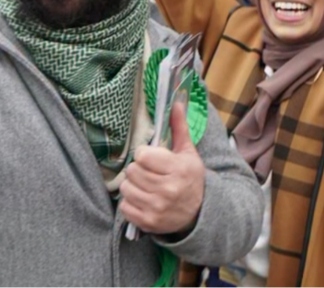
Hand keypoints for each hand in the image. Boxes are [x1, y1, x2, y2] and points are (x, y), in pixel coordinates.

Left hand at [119, 103, 205, 234]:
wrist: (199, 213)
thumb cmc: (190, 179)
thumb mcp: (188, 153)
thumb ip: (179, 127)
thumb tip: (175, 102)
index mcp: (178, 169)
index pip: (142, 155)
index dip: (144, 154)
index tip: (152, 158)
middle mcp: (168, 190)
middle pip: (132, 171)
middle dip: (138, 169)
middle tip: (149, 173)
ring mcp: (157, 208)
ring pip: (126, 188)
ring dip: (133, 185)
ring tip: (145, 185)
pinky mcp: (148, 223)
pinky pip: (124, 207)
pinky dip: (130, 202)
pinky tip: (143, 199)